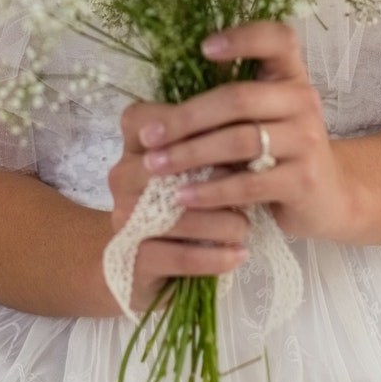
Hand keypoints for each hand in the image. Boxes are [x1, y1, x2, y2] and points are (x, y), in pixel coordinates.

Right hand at [108, 127, 249, 312]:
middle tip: (252, 190)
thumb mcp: (195, 166)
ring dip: (220, 223)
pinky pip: (178, 257)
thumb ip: (214, 147)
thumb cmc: (180, 198)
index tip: (239, 141)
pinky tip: (238, 254)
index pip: (158, 121)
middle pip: (172, 170)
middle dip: (218, 181)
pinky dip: (213, 257)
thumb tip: (257, 141)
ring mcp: (125, 218)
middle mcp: (123, 176)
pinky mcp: (133, 258)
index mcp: (136, 144)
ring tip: (245, 227)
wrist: (142, 261)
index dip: (199, 130)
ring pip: (179, 217)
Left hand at [114, 23, 349, 250]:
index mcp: (290, 75)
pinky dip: (211, 190)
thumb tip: (156, 106)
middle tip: (148, 136)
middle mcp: (303, 100)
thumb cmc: (279, 150)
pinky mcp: (303, 180)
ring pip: (239, 140)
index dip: (243, 38)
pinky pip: (249, 184)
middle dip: (186, 117)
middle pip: (238, 98)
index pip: (278, 39)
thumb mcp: (262, 116)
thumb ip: (228, 101)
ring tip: (156, 166)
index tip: (203, 47)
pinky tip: (184, 196)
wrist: (327, 198)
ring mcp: (307, 140)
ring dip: (190, 154)